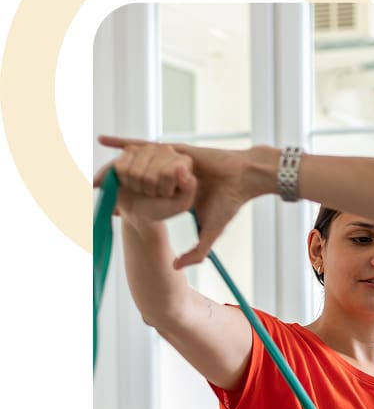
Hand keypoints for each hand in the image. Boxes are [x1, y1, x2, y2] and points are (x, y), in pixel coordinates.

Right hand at [94, 144, 196, 227]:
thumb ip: (189, 188)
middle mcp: (167, 151)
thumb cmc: (163, 207)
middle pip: (150, 175)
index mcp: (184, 162)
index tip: (168, 194)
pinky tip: (132, 180)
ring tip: (144, 187)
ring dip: (137, 185)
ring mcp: (148, 149)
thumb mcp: (181, 204)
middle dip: (150, 189)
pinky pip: (121, 167)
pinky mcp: (129, 151)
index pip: (168, 174)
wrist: (141, 210)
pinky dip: (124, 180)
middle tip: (155, 192)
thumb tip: (181, 167)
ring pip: (135, 172)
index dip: (164, 190)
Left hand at [97, 136, 256, 266]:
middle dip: (113, 184)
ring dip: (114, 168)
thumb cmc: (230, 203)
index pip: (145, 196)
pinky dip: (122, 142)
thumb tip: (175, 267)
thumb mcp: (211, 233)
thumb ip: (196, 252)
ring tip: (94, 177)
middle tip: (93, 190)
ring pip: (135, 164)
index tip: (112, 208)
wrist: (243, 180)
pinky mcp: (172, 148)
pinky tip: (103, 140)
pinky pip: (142, 145)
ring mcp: (169, 160)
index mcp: (175, 192)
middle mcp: (169, 175)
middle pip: (134, 177)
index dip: (128, 201)